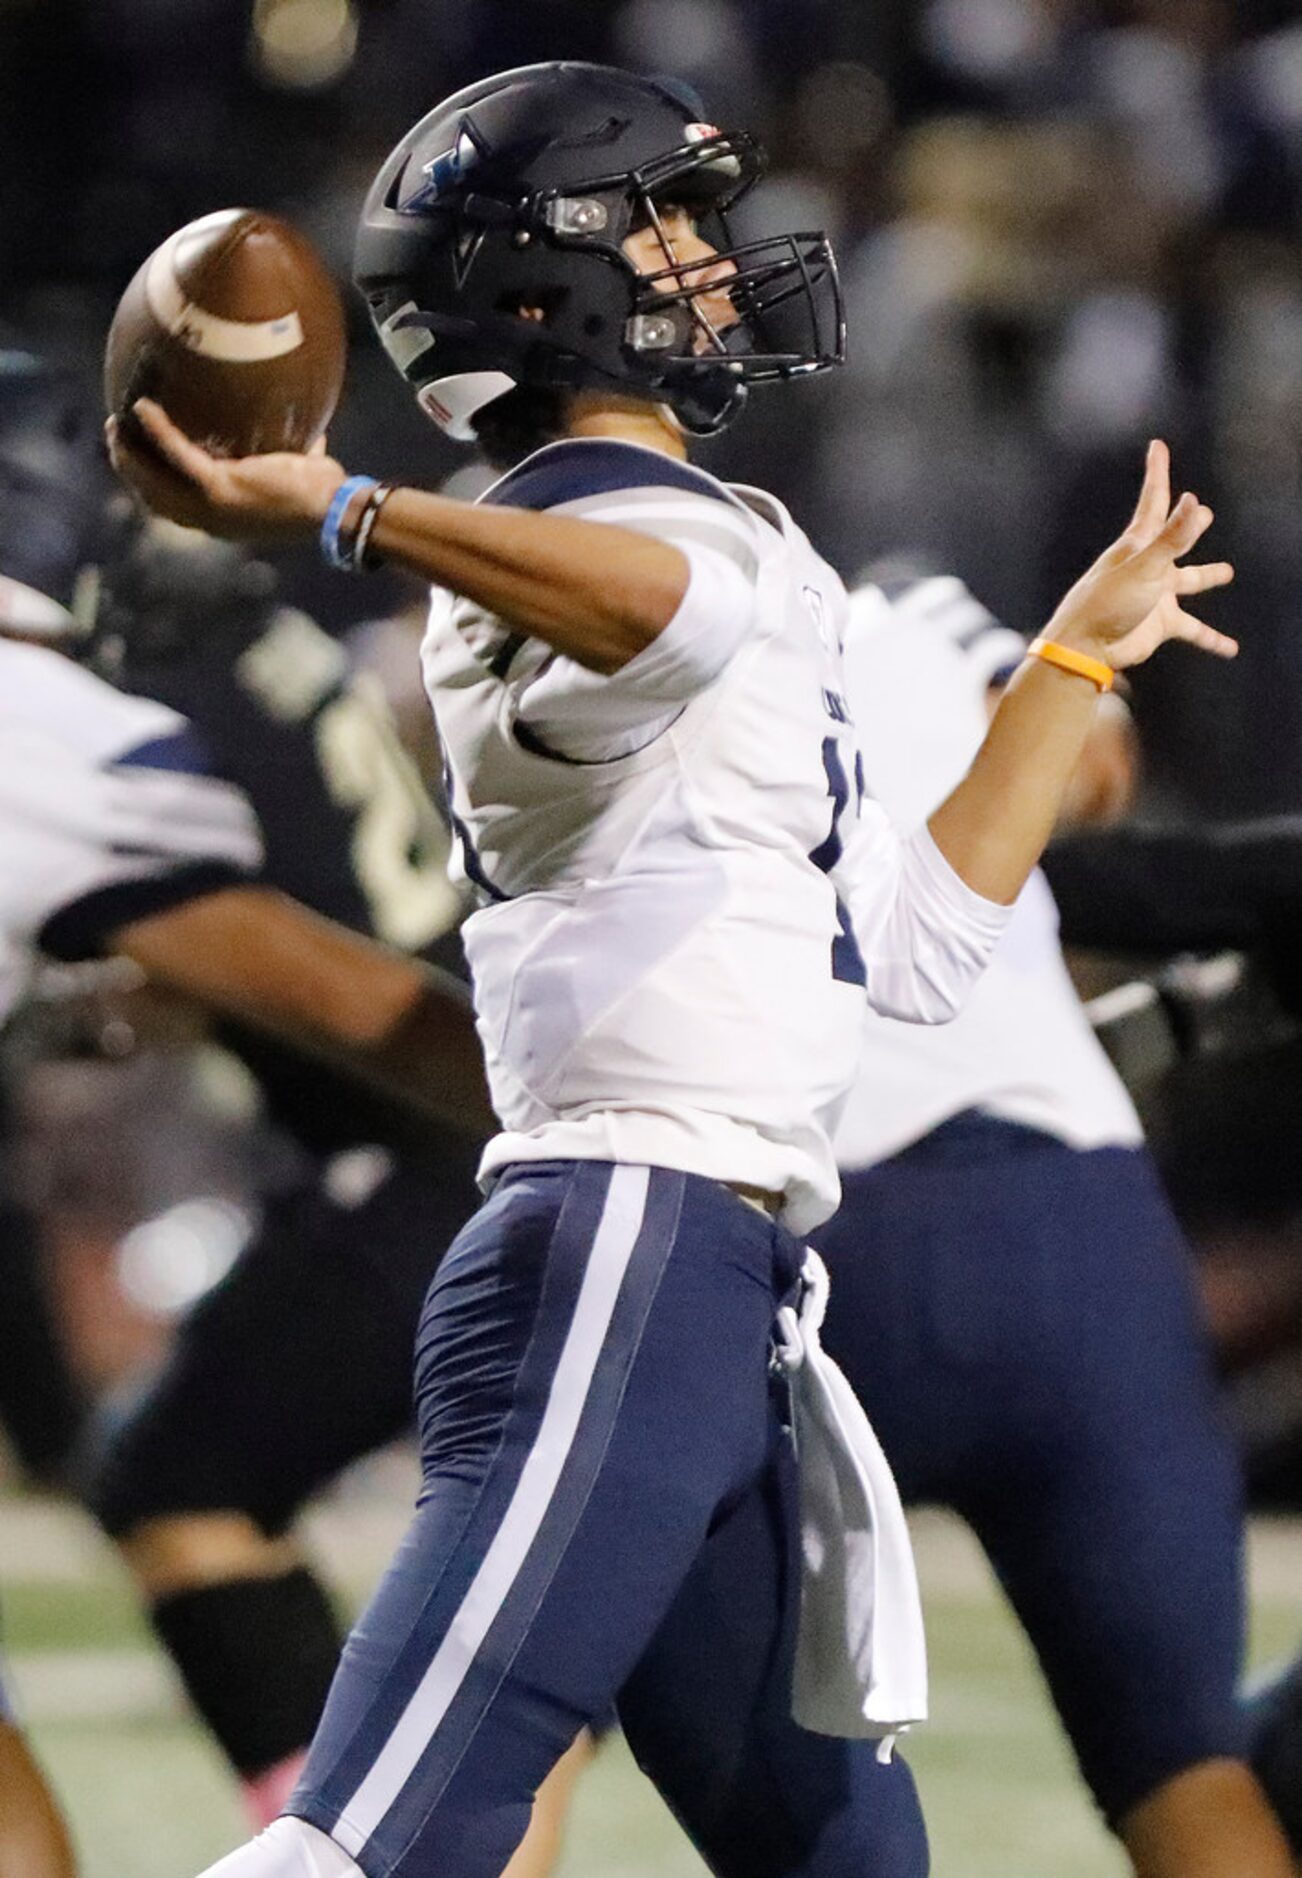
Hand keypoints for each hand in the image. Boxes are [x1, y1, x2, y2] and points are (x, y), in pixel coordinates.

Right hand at [105, 399, 346, 545]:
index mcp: (222, 519)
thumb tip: (306, 428)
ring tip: (119, 421)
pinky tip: (143, 407)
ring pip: (154, 479)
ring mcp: (212, 506)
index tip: (135, 457)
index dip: (147, 483)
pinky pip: (177, 454)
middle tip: (115, 434)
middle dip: (128, 465)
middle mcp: (210, 519)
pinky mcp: (219, 488)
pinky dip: (158, 430)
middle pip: (152, 495)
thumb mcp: (293, 473)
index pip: (171, 505)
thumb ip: (287, 454)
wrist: (333, 509)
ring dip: (131, 449)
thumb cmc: (321, 494)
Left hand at [1046, 440, 1236, 671]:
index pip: (1154, 500)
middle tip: (1204, 515)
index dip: (1158, 472)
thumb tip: (1195, 503)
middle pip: (1174, 540)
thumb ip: (1173, 539)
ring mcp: (1155, 594)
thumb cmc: (1108, 602)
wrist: (1085, 648)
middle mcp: (1148, 565)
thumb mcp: (1145, 567)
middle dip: (1188, 526)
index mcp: (1138, 544)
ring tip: (1226, 572)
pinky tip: (1230, 648)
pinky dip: (1212, 638)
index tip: (1157, 446)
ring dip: (1207, 576)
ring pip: (1189, 582)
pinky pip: (1194, 630)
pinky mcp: (1160, 623)